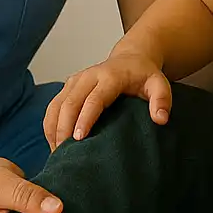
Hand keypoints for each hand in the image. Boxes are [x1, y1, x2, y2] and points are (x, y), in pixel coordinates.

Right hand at [43, 48, 171, 148]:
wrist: (132, 58)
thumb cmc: (144, 75)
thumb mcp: (159, 85)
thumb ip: (162, 100)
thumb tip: (160, 119)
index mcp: (110, 76)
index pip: (94, 99)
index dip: (84, 118)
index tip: (78, 139)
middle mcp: (89, 76)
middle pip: (70, 102)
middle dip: (64, 128)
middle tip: (64, 154)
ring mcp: (76, 80)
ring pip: (57, 105)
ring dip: (54, 129)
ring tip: (57, 153)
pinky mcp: (68, 86)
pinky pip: (53, 106)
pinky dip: (50, 125)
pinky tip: (54, 143)